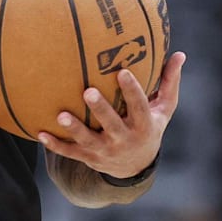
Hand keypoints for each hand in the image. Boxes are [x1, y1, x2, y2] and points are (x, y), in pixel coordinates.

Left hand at [38, 51, 186, 178]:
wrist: (136, 166)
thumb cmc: (150, 126)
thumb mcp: (164, 109)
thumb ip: (169, 82)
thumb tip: (180, 54)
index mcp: (143, 125)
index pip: (139, 107)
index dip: (132, 90)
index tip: (122, 71)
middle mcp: (124, 139)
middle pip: (112, 124)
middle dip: (101, 110)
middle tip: (88, 92)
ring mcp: (105, 151)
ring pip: (88, 141)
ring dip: (74, 130)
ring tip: (61, 115)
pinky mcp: (89, 157)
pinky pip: (70, 153)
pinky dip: (56, 145)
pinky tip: (40, 133)